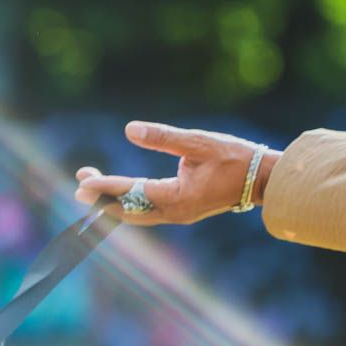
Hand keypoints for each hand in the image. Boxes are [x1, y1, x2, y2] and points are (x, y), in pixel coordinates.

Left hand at [74, 121, 274, 225]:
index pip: (133, 193)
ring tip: (92, 185)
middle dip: (103, 198)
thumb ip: (164, 137)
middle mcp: (176, 213)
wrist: (265, 179)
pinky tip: (121, 191)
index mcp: (179, 198)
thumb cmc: (237, 158)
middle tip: (80, 184)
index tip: (83, 182)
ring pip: (136, 214)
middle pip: (129, 211)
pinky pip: (147, 211)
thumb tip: (130, 130)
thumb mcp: (200, 143)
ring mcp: (180, 215)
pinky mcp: (183, 211)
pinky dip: (129, 202)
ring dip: (114, 201)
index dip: (106, 187)